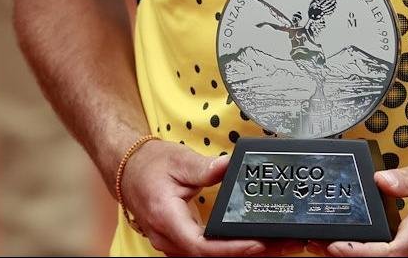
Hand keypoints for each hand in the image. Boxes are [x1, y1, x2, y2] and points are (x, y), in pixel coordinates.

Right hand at [120, 140, 288, 256]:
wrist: (128, 169)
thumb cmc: (149, 164)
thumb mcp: (178, 159)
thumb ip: (205, 168)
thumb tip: (228, 166)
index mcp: (166, 217)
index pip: (201, 245)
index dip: (230, 248)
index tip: (256, 243)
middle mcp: (167, 237)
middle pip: (208, 256)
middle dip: (244, 252)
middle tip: (279, 244)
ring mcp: (171, 242)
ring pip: (207, 257)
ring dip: (238, 252)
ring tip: (273, 243)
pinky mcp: (178, 239)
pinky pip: (204, 250)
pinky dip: (227, 248)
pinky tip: (249, 241)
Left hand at [325, 142, 407, 256]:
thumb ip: (404, 178)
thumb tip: (378, 182)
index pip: (391, 252)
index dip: (361, 253)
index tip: (338, 246)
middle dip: (364, 255)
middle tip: (338, 245)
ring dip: (383, 255)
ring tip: (358, 243)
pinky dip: (401, 252)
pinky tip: (389, 241)